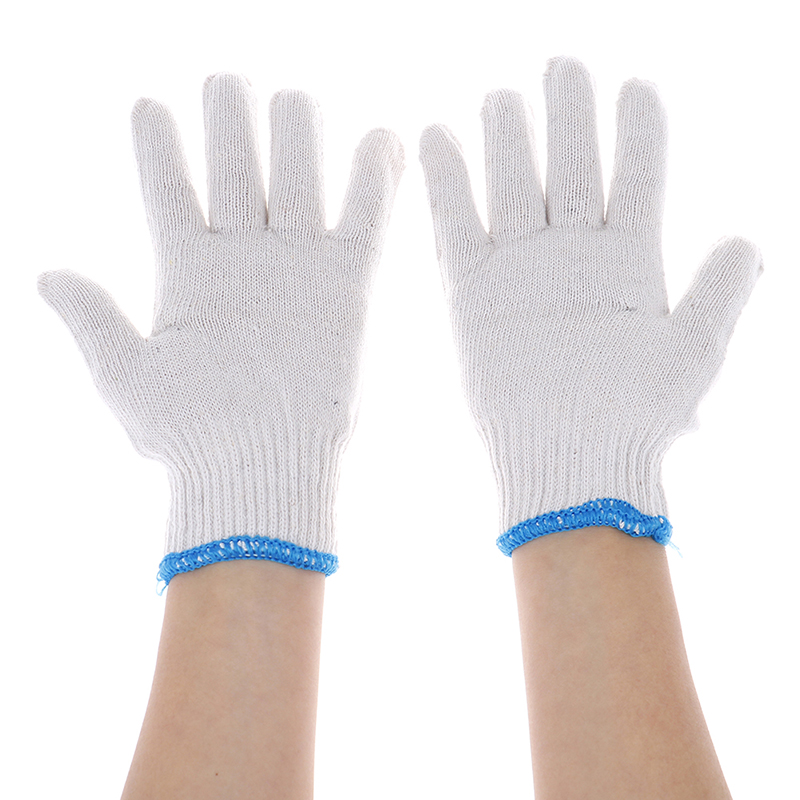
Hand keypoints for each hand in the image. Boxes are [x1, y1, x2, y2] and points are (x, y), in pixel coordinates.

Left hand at [38, 74, 402, 580]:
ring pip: (295, 182)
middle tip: (226, 80)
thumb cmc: (188, 437)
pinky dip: (372, 182)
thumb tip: (48, 275)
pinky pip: (363, 221)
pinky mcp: (343, 286)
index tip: (147, 106)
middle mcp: (241, 262)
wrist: (258, 468)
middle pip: (235, 172)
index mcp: (186, 274)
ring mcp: (293, 268)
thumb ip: (93, 321)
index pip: (170, 192)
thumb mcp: (125, 378)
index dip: (158, 149)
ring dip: (292, 136)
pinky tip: (381, 139)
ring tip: (286, 94)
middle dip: (230, 124)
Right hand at [420, 56, 760, 550]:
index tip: (635, 87)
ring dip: (509, 139)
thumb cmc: (637, 415)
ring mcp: (522, 270)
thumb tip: (746, 241)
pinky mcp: (475, 291)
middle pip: (570, 167)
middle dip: (568, 116)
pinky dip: (447, 184)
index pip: (636, 178)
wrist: (571, 458)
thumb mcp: (693, 352)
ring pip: (513, 186)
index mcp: (629, 262)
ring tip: (504, 96)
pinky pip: (456, 226)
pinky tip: (438, 139)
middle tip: (562, 66)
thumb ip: (719, 294)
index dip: (637, 134)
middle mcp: (574, 257)